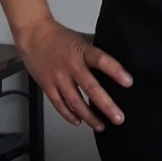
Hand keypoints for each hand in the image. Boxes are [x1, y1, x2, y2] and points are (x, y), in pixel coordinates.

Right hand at [15, 16, 132, 131]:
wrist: (33, 34)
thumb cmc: (59, 37)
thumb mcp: (81, 40)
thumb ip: (93, 55)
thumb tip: (113, 69)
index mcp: (82, 51)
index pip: (102, 60)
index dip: (116, 71)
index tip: (128, 83)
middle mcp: (71, 65)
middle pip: (91, 88)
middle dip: (106, 105)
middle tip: (118, 118)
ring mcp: (58, 77)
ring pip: (75, 101)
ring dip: (89, 116)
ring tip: (101, 126)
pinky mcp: (47, 86)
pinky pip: (59, 104)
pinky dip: (69, 115)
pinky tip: (78, 121)